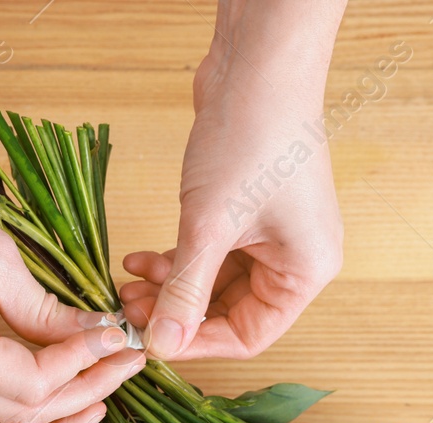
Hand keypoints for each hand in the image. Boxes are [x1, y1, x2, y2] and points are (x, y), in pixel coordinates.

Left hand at [122, 8, 344, 360]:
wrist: (257, 65)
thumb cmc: (250, 138)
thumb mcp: (209, 226)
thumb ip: (185, 291)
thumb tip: (161, 346)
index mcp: (305, 271)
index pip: (250, 336)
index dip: (197, 343)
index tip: (152, 340)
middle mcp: (296, 258)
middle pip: (229, 312)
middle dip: (175, 311)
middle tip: (129, 309)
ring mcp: (272, 233)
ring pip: (212, 283)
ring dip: (169, 285)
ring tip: (127, 281)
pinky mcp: (246, 211)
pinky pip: (209, 254)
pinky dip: (175, 259)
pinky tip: (138, 257)